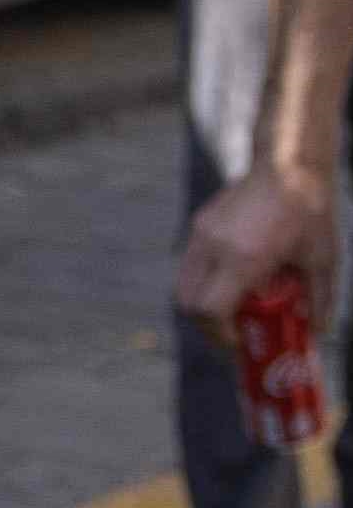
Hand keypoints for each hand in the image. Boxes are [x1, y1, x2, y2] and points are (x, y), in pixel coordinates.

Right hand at [182, 163, 333, 338]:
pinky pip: (191, 264)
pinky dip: (203, 281)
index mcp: (244, 259)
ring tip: (231, 307)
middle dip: (206, 326)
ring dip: (201, 304)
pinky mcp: (200, 225)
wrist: (288, 164)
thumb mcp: (323, 258)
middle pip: (188, 303)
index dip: (221, 335)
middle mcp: (214, 249)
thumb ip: (321, 298)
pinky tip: (232, 277)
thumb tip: (318, 332)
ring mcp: (202, 235)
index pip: (211, 310)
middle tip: (233, 332)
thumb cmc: (311, 211)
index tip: (240, 343)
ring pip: (184, 284)